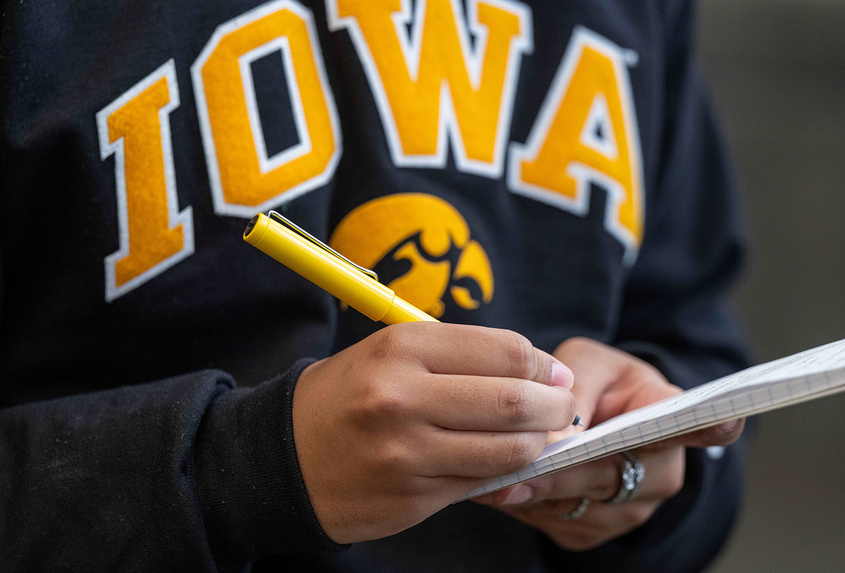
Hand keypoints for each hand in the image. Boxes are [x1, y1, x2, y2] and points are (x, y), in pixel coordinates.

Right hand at [291, 323, 576, 543]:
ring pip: (508, 450)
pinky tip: (503, 461)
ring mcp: (407, 453)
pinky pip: (481, 483)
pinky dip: (504, 471)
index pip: (505, 350)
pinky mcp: (411, 497)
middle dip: (555, 407)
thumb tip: (543, 371)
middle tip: (562, 409)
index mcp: (402, 348)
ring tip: (540, 438)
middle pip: (516, 401)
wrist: (282, 457)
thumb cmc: (349, 395)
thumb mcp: (392, 352)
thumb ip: (462, 356)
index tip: (552, 374)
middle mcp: (403, 398)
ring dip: (539, 445)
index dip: (542, 364)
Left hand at [473, 337, 743, 550]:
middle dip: (561, 474)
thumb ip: (572, 386)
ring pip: (574, 508)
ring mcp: (629, 512)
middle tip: (516, 472)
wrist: (589, 418)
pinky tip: (506, 483)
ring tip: (497, 471)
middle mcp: (662, 472)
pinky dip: (523, 505)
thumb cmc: (595, 381)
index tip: (725, 419)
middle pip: (611, 478)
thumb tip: (555, 436)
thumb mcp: (585, 362)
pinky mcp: (590, 534)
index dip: (714, 425)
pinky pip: (550, 524)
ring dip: (532, 492)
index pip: (704, 424)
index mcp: (670, 417)